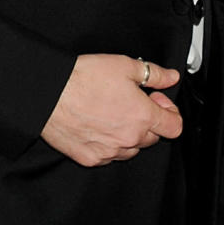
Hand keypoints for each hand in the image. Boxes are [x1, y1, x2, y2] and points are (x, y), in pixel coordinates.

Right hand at [41, 54, 181, 166]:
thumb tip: (170, 77)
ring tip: (112, 114)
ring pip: (131, 149)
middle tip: (131, 103)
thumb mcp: (125, 66)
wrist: (48, 94)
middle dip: (148, 121)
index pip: (175, 127)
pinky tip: (98, 126)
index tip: (157, 101)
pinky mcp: (91, 158)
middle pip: (153, 138)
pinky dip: (108, 144)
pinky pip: (109, 156)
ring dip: (128, 135)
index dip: (170, 112)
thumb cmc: (82, 79)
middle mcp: (128, 138)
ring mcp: (109, 152)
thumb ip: (154, 74)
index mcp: (142, 116)